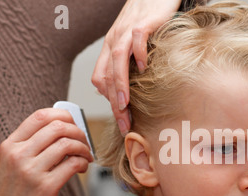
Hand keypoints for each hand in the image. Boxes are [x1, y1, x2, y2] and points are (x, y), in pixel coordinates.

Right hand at [0, 108, 93, 195]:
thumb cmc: (12, 195)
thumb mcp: (13, 164)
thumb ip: (33, 146)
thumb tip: (65, 131)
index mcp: (11, 145)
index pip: (40, 116)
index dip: (63, 115)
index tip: (74, 124)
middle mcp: (19, 154)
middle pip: (58, 127)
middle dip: (79, 132)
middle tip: (85, 143)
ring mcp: (31, 170)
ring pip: (68, 144)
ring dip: (84, 148)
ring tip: (86, 157)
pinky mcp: (45, 186)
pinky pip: (73, 164)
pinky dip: (83, 163)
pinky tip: (82, 168)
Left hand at [92, 0, 181, 135]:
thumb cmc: (146, 20)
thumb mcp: (131, 44)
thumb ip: (128, 64)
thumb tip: (127, 89)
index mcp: (109, 49)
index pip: (100, 79)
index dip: (107, 102)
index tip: (121, 120)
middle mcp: (113, 41)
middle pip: (107, 76)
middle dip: (113, 103)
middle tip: (124, 124)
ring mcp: (126, 32)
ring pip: (117, 61)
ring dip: (119, 86)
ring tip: (125, 106)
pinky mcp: (142, 23)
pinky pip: (136, 40)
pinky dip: (138, 56)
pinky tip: (143, 69)